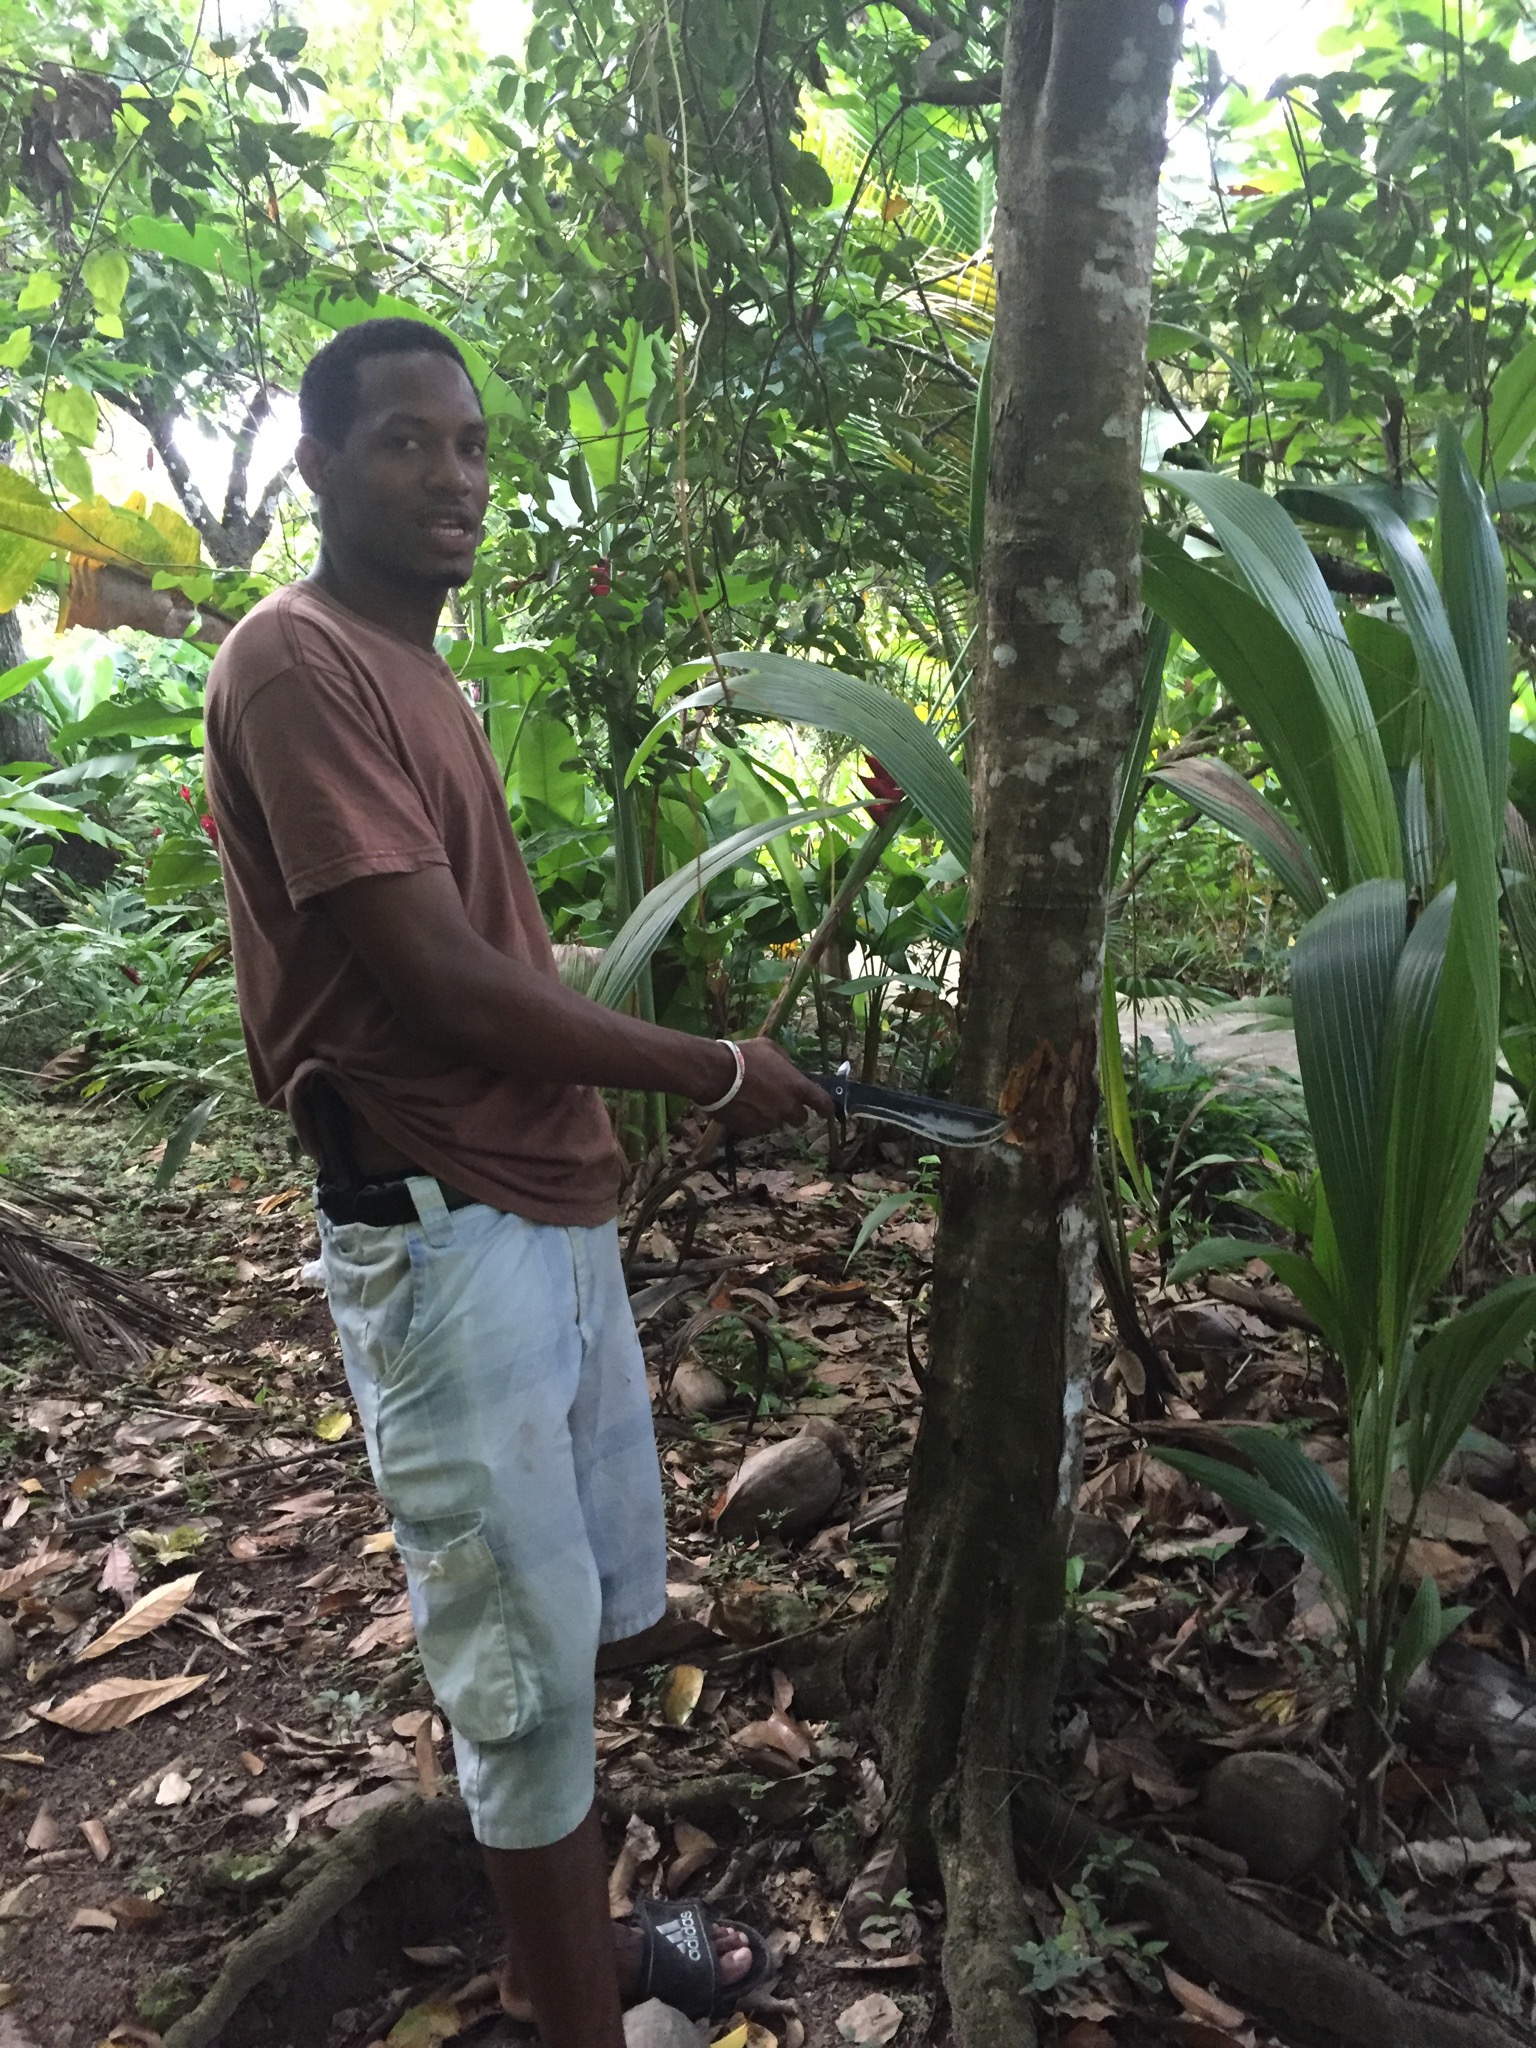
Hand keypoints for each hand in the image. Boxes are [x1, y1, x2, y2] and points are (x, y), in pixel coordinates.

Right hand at [708, 1037, 833, 1135]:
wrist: (715, 1074)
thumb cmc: (744, 1056)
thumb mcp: (770, 1048)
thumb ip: (785, 1062)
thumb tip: (789, 1068)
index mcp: (797, 1087)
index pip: (822, 1102)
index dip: (826, 1108)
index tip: (826, 1111)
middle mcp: (787, 1107)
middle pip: (800, 1119)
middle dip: (793, 1112)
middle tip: (779, 1102)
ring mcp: (770, 1121)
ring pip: (776, 1122)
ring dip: (770, 1114)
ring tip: (752, 1100)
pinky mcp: (752, 1130)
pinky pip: (757, 1127)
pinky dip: (752, 1120)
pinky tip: (740, 1107)